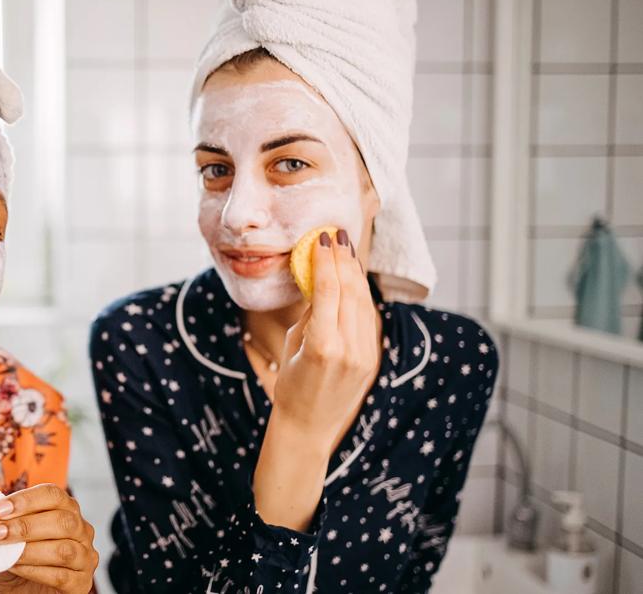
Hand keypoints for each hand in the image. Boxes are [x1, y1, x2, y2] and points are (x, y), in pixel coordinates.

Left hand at [0, 484, 97, 593]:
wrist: (19, 593)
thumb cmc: (16, 560)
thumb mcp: (7, 538)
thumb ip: (2, 523)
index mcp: (66, 510)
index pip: (54, 495)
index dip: (26, 499)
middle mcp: (81, 530)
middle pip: (62, 521)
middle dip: (25, 526)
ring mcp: (85, 557)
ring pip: (64, 549)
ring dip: (28, 550)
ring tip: (2, 552)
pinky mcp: (81, 583)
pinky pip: (61, 576)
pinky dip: (34, 571)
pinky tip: (15, 567)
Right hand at [272, 228, 379, 449]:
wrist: (308, 426)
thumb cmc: (290, 385)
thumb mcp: (293, 345)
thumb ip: (311, 313)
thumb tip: (320, 282)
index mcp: (322, 345)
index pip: (328, 291)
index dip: (326, 261)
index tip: (322, 238)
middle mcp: (348, 348)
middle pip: (350, 291)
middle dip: (343, 260)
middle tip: (336, 235)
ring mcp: (364, 354)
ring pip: (363, 302)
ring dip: (354, 273)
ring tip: (345, 250)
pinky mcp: (371, 358)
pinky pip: (367, 318)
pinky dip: (360, 295)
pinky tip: (352, 279)